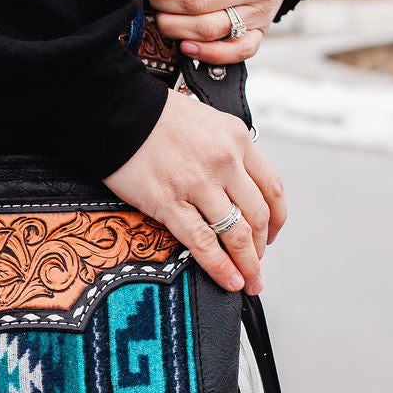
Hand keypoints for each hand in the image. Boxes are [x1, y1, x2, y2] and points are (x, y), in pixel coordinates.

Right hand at [103, 90, 286, 294]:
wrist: (115, 110)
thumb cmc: (154, 116)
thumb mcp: (206, 120)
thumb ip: (225, 150)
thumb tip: (234, 184)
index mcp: (237, 138)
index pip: (271, 187)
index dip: (277, 219)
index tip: (273, 235)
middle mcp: (224, 161)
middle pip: (258, 215)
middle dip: (262, 248)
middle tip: (258, 267)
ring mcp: (198, 183)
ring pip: (236, 233)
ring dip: (247, 264)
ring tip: (249, 282)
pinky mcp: (169, 202)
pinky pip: (203, 242)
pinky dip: (220, 266)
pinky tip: (229, 280)